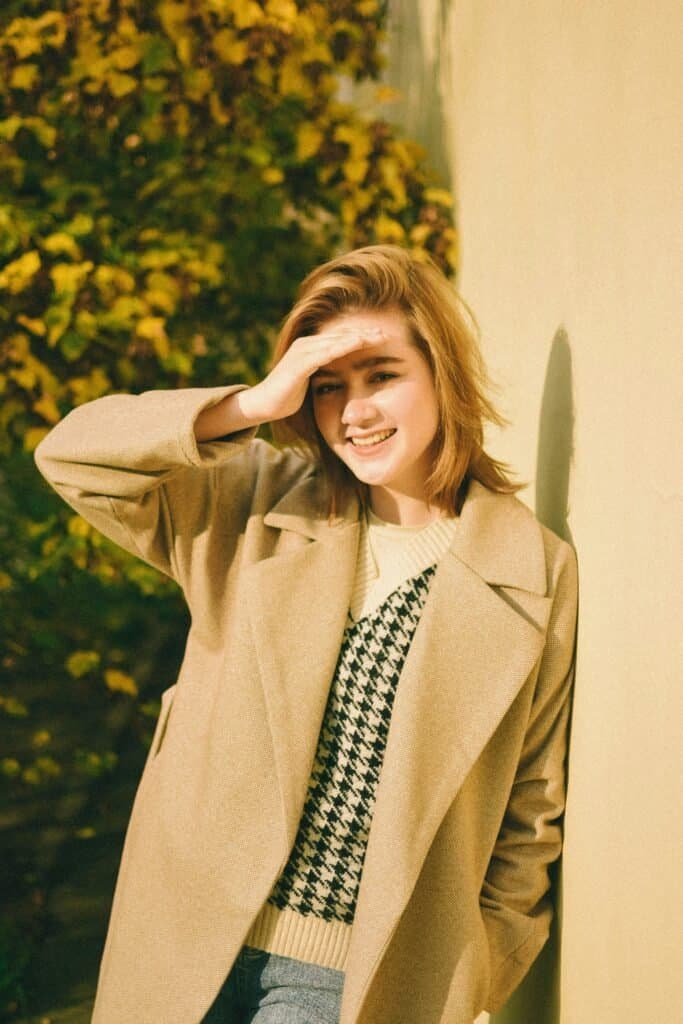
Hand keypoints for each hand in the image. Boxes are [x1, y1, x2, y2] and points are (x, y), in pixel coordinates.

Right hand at [243, 324, 385, 422]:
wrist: (263, 404)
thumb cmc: (286, 396)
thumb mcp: (310, 381)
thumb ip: (324, 373)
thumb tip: (340, 376)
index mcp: (312, 348)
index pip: (342, 339)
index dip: (363, 337)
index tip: (384, 339)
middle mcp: (307, 344)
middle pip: (342, 335)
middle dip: (366, 334)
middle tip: (388, 333)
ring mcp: (302, 352)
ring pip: (336, 341)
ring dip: (358, 337)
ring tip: (378, 336)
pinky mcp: (299, 363)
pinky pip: (325, 353)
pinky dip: (342, 347)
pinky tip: (357, 344)